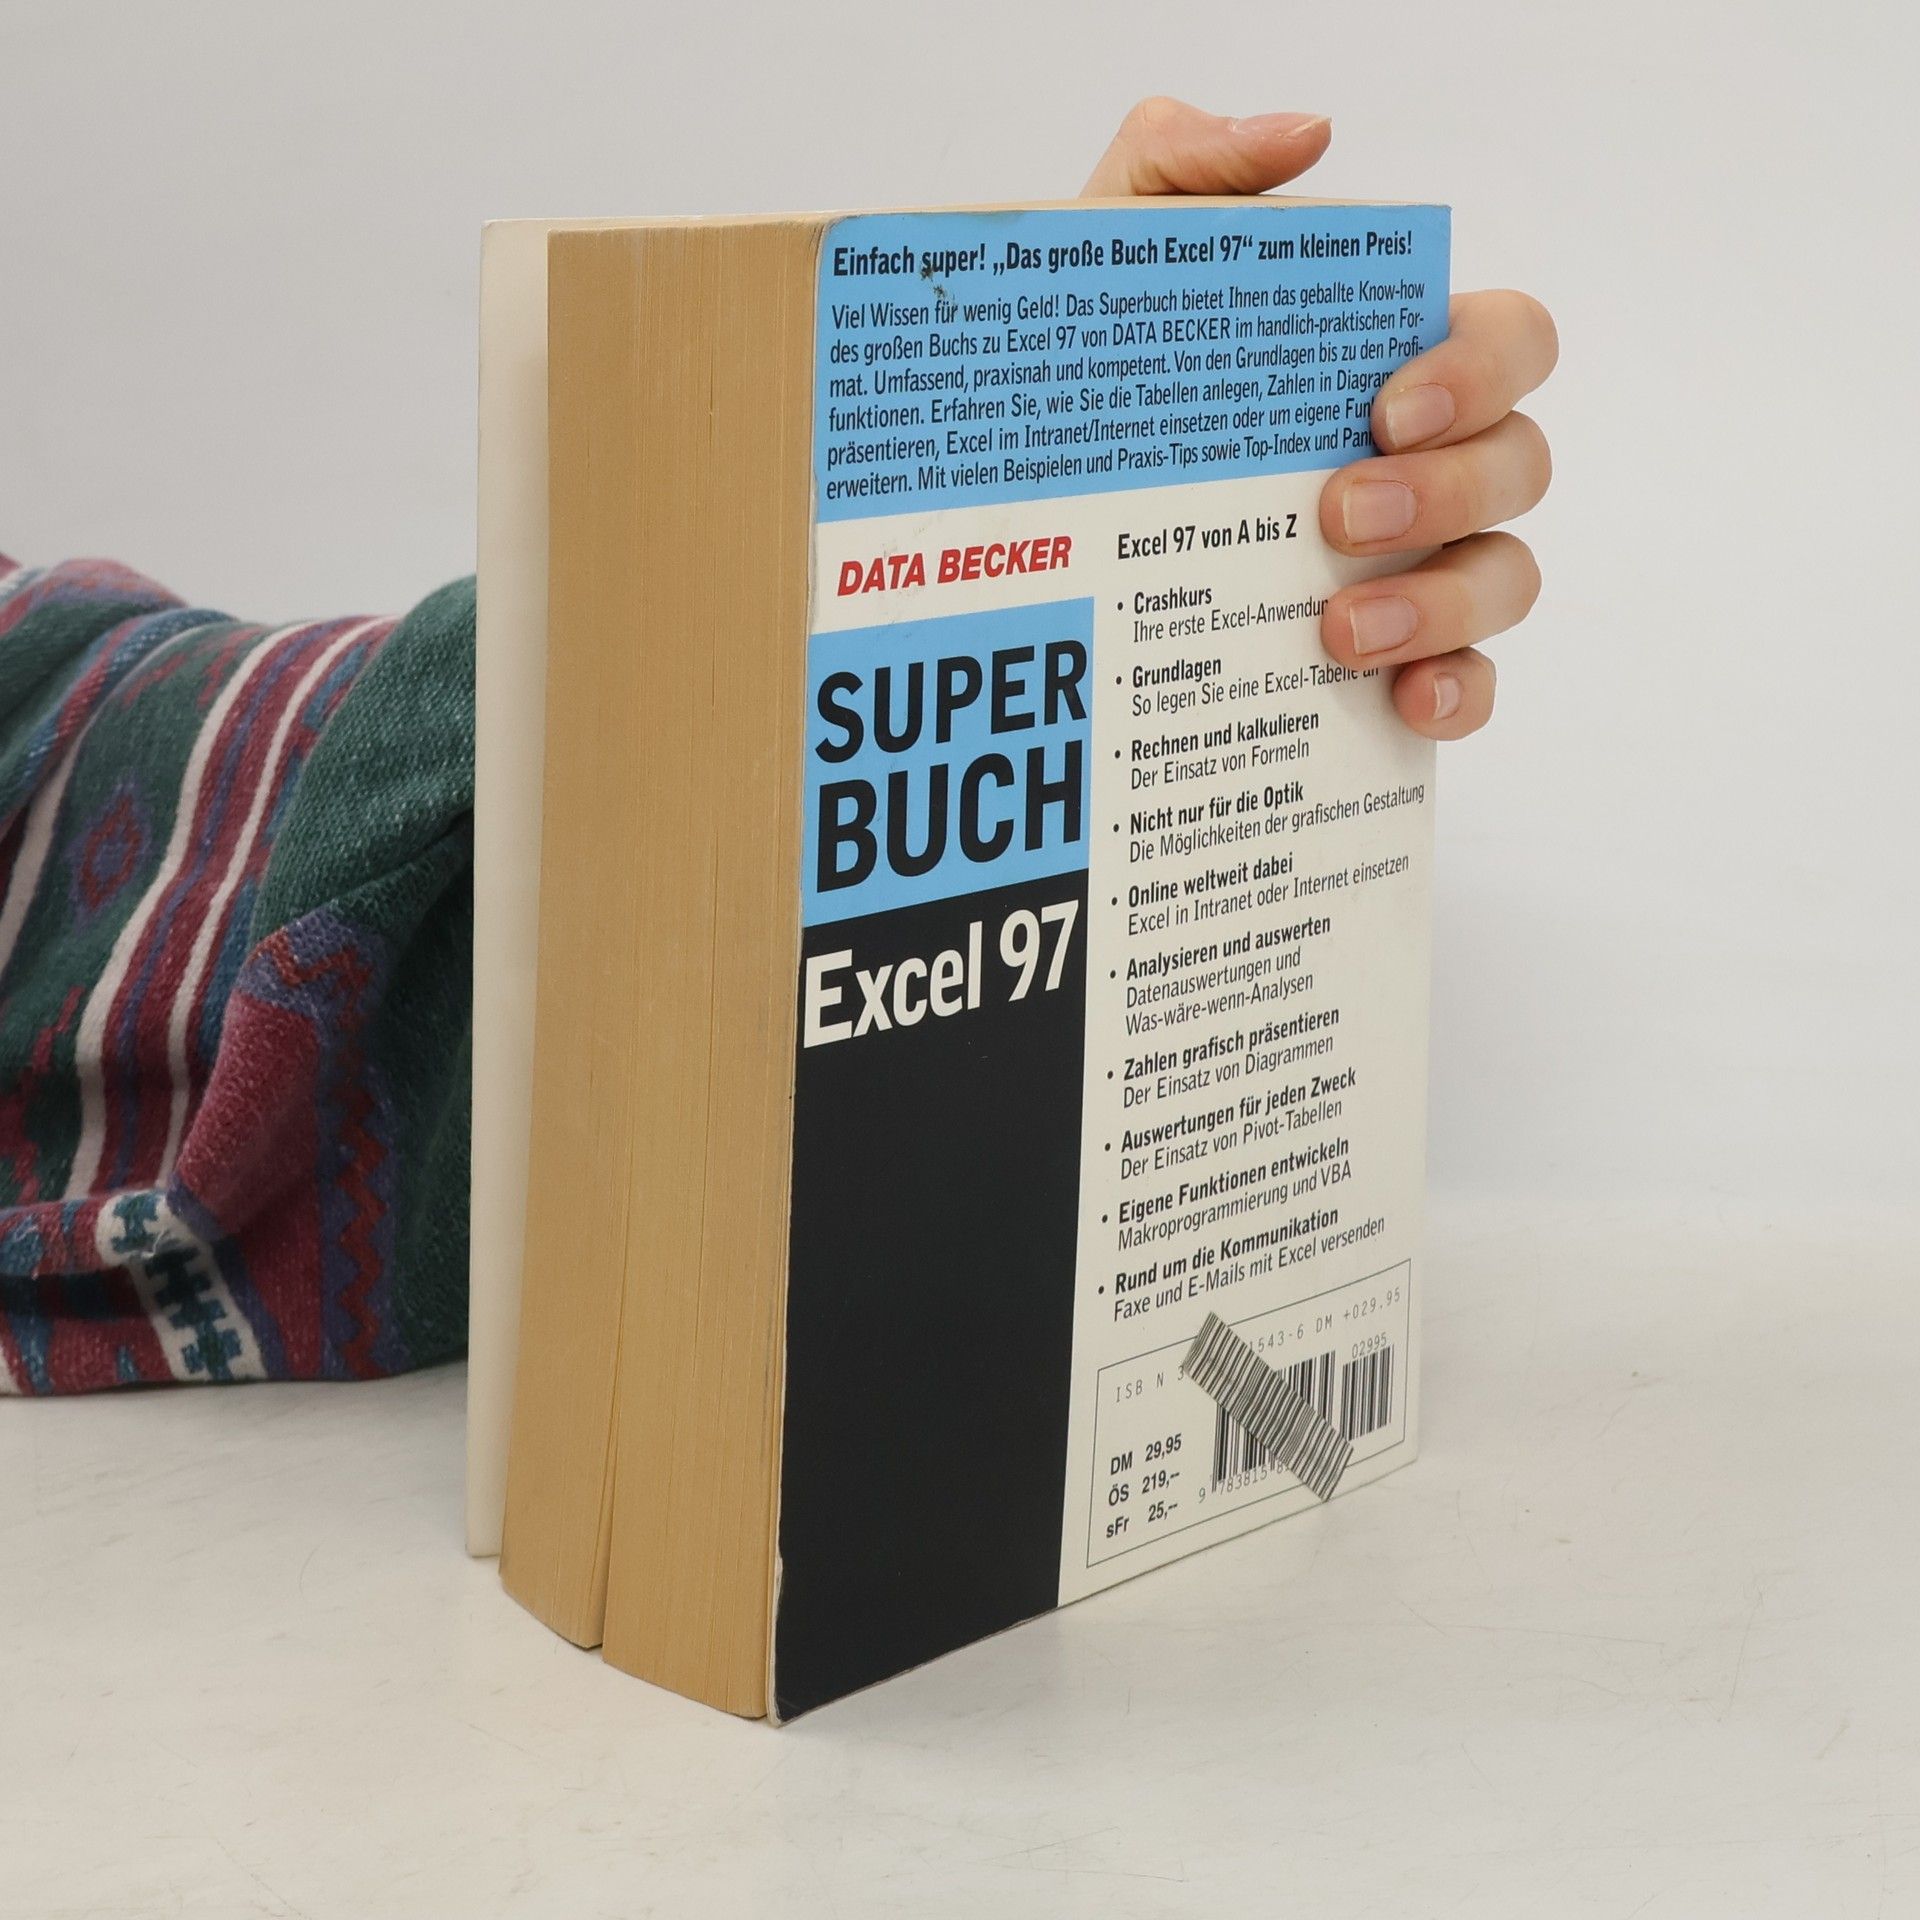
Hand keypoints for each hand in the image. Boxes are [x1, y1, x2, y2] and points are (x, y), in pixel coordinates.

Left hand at [1083, 98, 1556, 739]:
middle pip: (1520, 462)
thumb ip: (1189, 170)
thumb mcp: (1113, 265)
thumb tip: (1305, 133)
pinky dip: (1457, 694)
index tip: (1386, 405)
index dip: (1481, 367)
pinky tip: (1401, 701)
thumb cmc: (1096, 386)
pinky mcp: (1398, 664)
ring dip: (1442, 602)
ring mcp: (1423, 571)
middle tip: (1334, 513)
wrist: (1018, 526)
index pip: (1508, 340)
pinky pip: (1473, 689)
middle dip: (1444, 488)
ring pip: (1507, 577)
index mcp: (1391, 364)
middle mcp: (1430, 465)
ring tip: (1337, 627)